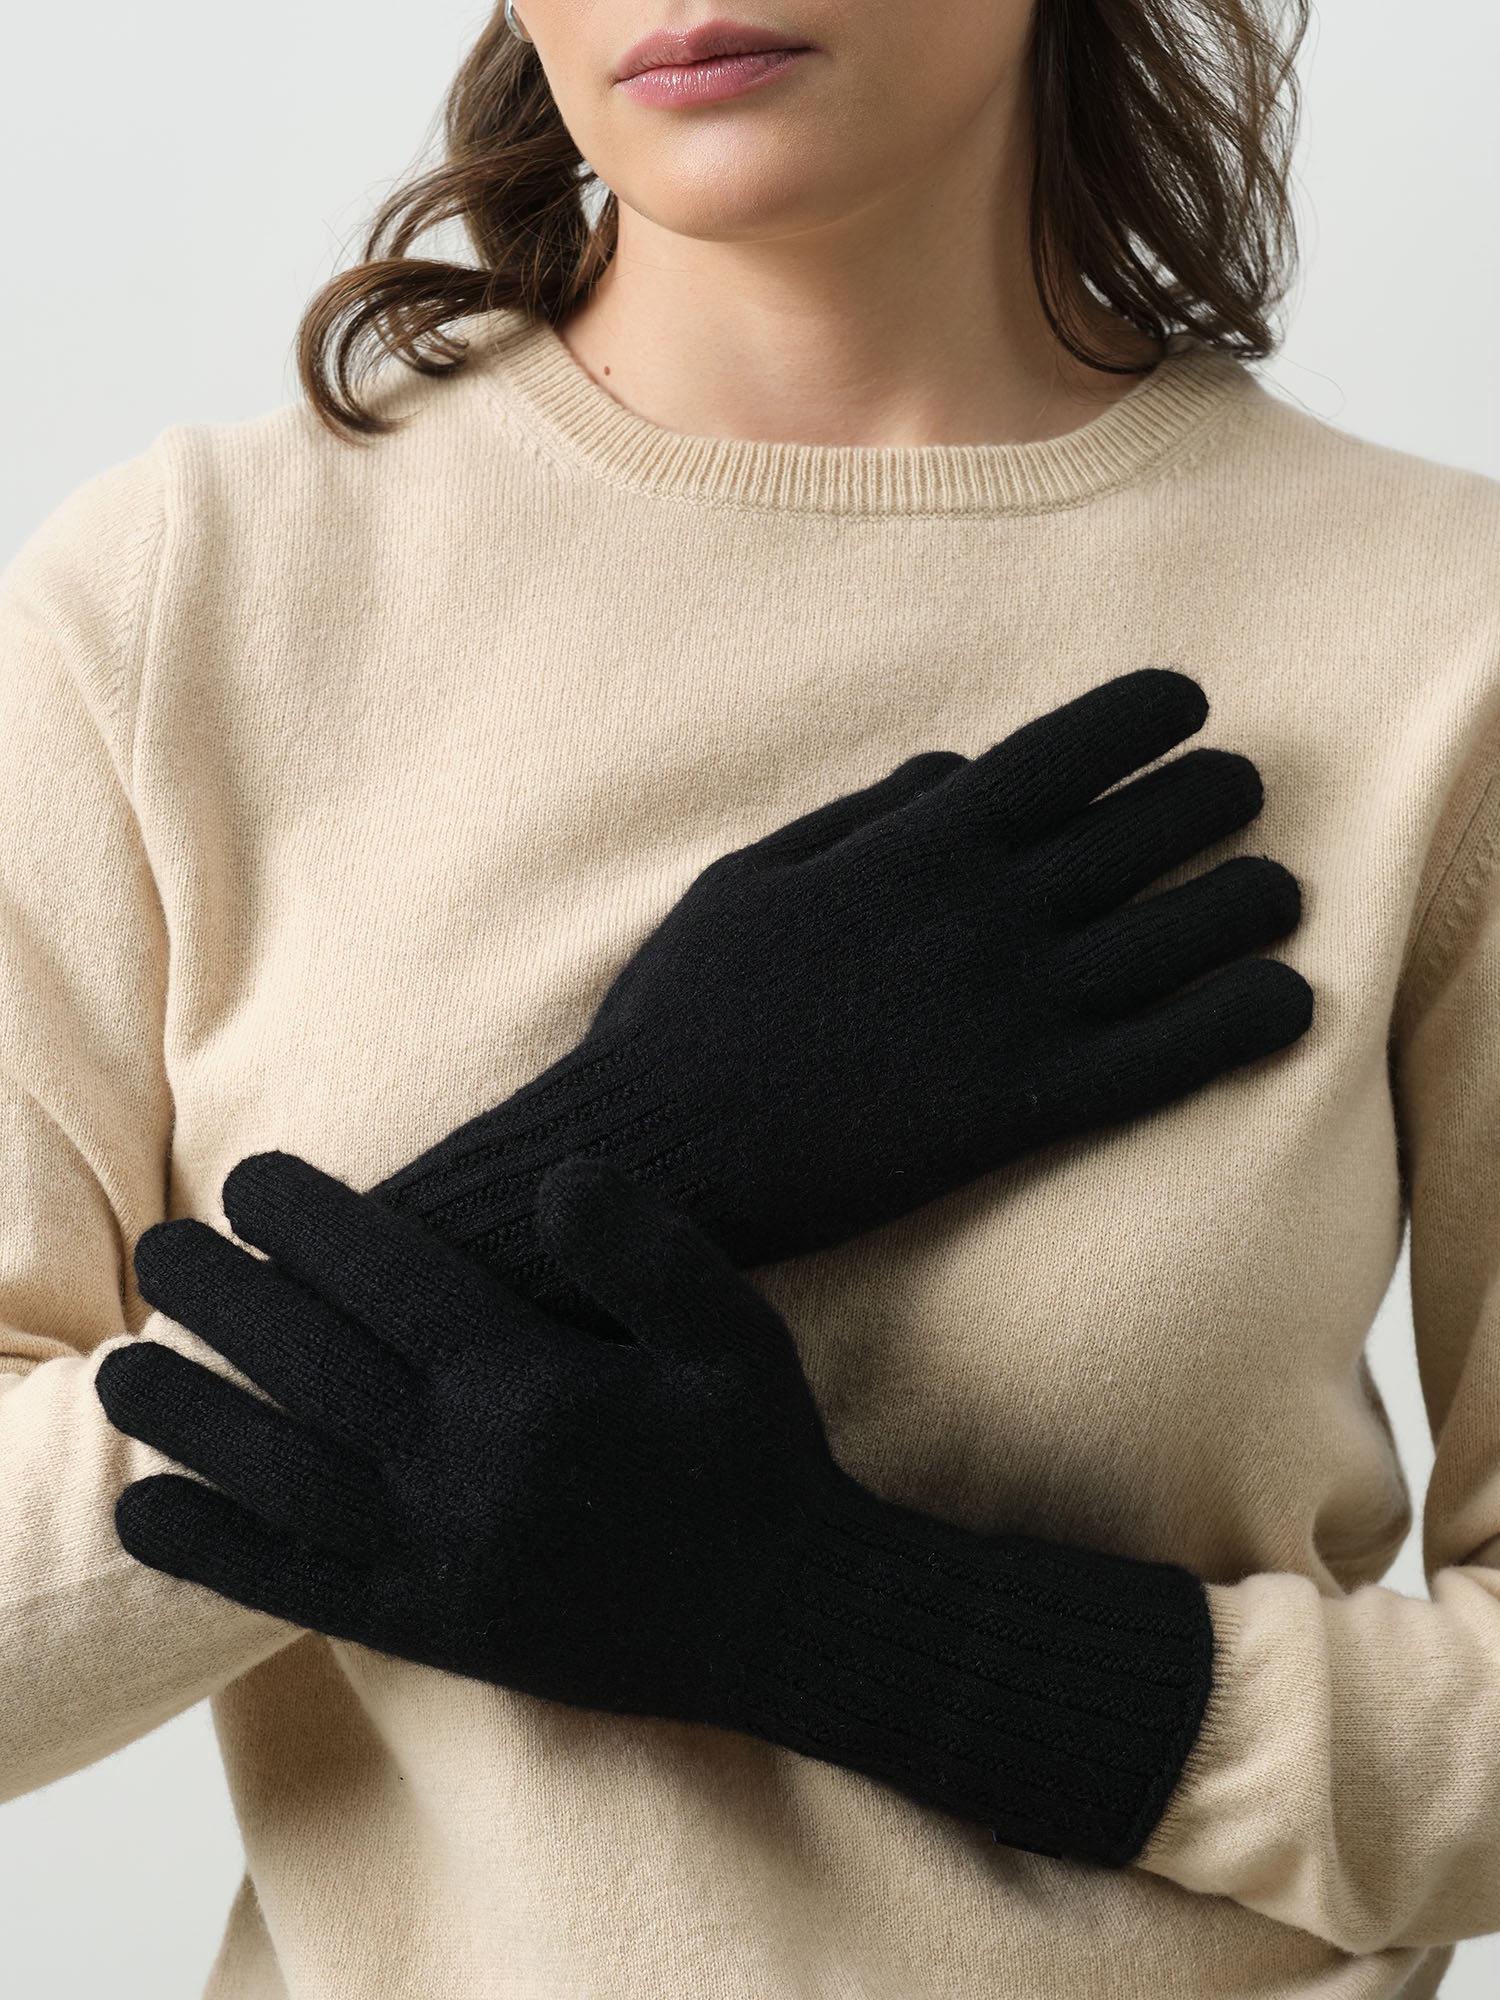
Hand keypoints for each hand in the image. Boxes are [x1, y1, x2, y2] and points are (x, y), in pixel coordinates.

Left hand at [99, 1153, 1212, 1868]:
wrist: (787, 1619)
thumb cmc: (759, 1458)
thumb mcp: (733, 1329)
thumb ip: (646, 1245)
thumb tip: (553, 1178)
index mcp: (533, 1385)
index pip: (387, 1280)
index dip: (308, 1222)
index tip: (249, 1179)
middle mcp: (464, 1469)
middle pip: (308, 1366)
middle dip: (224, 1300)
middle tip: (162, 1251)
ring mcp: (436, 1555)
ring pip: (276, 1475)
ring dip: (188, 1417)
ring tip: (122, 1369)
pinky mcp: (427, 1624)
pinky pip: (293, 1586)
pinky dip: (211, 1549)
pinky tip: (146, 1514)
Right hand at [376, 669, 1310, 1283]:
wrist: (662, 1150)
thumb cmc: (687, 1011)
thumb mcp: (749, 876)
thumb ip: (863, 815)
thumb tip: (957, 771)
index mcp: (916, 845)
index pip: (1066, 749)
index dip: (1143, 714)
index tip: (1183, 706)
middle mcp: (984, 912)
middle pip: (1145, 829)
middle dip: (1212, 795)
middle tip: (1240, 790)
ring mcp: (1013, 1010)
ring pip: (1181, 934)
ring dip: (1252, 899)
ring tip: (1280, 890)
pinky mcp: (1026, 1107)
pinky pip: (1171, 1056)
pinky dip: (1244, 1022)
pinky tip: (1289, 1003)